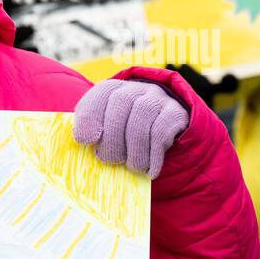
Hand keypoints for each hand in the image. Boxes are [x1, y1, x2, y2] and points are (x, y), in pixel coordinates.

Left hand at [72, 79, 187, 178]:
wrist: (162, 139)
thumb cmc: (122, 139)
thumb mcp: (102, 133)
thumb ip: (89, 132)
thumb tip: (83, 137)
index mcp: (113, 90)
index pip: (102, 93)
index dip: (91, 115)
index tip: (84, 141)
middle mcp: (137, 88)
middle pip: (122, 101)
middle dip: (112, 136)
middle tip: (109, 160)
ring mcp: (159, 98)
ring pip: (143, 115)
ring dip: (134, 147)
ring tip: (132, 167)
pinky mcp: (177, 113)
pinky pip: (162, 130)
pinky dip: (153, 154)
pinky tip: (150, 170)